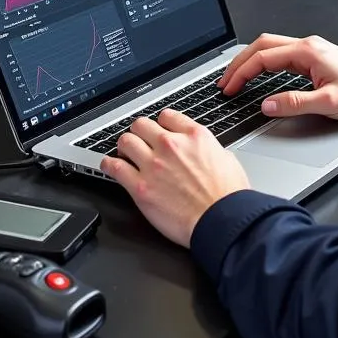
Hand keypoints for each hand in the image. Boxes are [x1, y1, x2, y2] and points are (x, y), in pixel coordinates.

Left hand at [100, 109, 249, 247]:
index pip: (167, 116)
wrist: (222, 220)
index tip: (159, 130)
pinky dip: (109, 165)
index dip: (161, 124)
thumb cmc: (228, 196)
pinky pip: (114, 167)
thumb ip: (209, 150)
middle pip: (142, 125)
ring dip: (124, 147)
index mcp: (195, 136)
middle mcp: (171, 145)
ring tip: (124, 154)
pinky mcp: (140, 187)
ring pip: (126, 141)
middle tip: (140, 141)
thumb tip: (204, 152)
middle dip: (140, 133)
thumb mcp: (227, 159)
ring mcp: (153, 165)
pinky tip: (110, 166)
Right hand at [218, 33, 337, 119]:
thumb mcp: (328, 103)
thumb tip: (267, 105)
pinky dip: (263, 63)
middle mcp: (307, 46)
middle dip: (239, 63)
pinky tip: (259, 74)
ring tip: (236, 78)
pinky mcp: (313, 57)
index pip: (263, 58)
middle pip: (262, 46)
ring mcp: (310, 50)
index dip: (242, 73)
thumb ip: (295, 103)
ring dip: (250, 61)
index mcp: (307, 52)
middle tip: (225, 82)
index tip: (229, 88)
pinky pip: (280, 54)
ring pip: (270, 47)